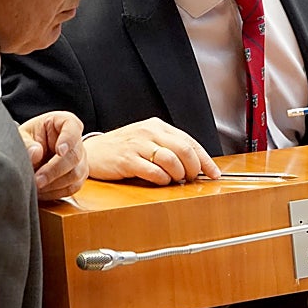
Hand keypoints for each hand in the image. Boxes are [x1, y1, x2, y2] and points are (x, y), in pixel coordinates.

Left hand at [18, 111, 87, 200]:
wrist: (31, 153)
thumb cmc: (29, 140)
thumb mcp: (23, 136)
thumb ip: (26, 143)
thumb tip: (35, 153)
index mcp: (65, 123)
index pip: (73, 128)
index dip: (68, 140)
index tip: (59, 151)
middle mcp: (77, 141)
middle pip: (74, 156)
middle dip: (54, 171)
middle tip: (37, 179)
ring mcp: (81, 159)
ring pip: (76, 174)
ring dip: (54, 184)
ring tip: (36, 187)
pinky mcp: (79, 176)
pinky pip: (72, 187)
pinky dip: (56, 191)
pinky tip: (42, 191)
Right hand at [84, 118, 220, 184]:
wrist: (92, 152)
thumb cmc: (122, 149)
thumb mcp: (147, 140)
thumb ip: (168, 148)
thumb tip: (195, 165)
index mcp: (157, 126)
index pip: (189, 142)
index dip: (205, 160)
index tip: (214, 173)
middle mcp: (149, 132)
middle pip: (184, 150)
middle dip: (194, 168)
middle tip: (193, 179)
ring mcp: (137, 145)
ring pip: (171, 160)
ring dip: (178, 175)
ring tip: (175, 180)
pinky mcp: (127, 160)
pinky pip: (153, 171)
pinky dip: (162, 180)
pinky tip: (160, 181)